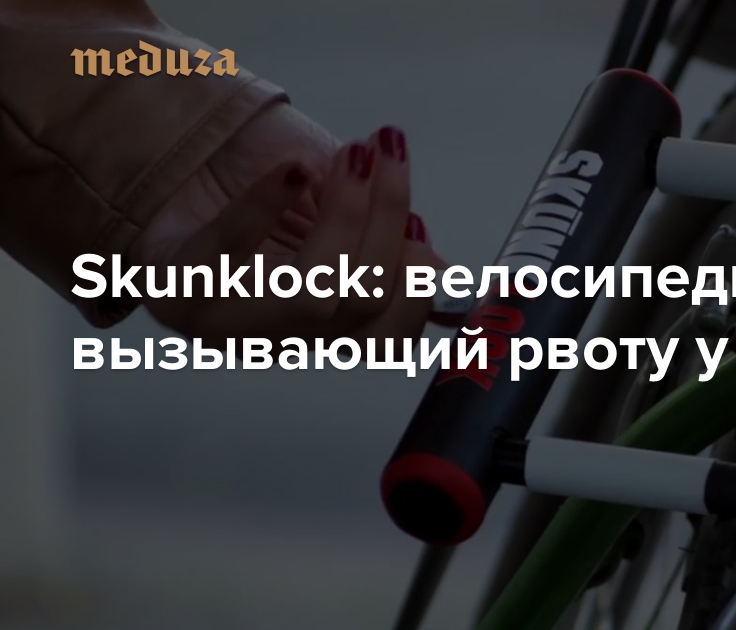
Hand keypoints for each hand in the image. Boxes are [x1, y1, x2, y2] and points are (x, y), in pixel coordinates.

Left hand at [135, 119, 446, 343]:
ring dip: (345, 213)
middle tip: (385, 154)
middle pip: (358, 304)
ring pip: (312, 293)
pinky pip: (232, 255)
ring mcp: (229, 321)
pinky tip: (293, 172)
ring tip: (351, 153)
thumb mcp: (336, 210)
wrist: (173, 166)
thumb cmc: (259, 194)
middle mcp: (280, 335)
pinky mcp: (180, 290)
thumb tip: (442, 272)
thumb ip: (385, 242)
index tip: (420, 223)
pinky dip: (268, 208)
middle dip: (385, 223)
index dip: (418, 287)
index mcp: (322, 325)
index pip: (388, 335)